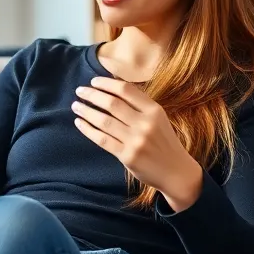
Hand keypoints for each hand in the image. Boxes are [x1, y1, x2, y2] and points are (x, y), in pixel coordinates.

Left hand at [71, 76, 203, 211]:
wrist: (176, 172)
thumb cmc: (164, 142)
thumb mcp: (158, 119)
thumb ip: (139, 105)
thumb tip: (111, 89)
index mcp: (154, 110)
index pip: (126, 90)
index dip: (107, 84)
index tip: (94, 81)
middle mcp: (145, 124)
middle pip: (112, 103)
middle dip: (92, 95)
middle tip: (79, 91)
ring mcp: (136, 141)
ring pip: (104, 121)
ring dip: (86, 111)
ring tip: (76, 106)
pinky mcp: (127, 156)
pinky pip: (102, 139)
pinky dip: (88, 130)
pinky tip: (80, 123)